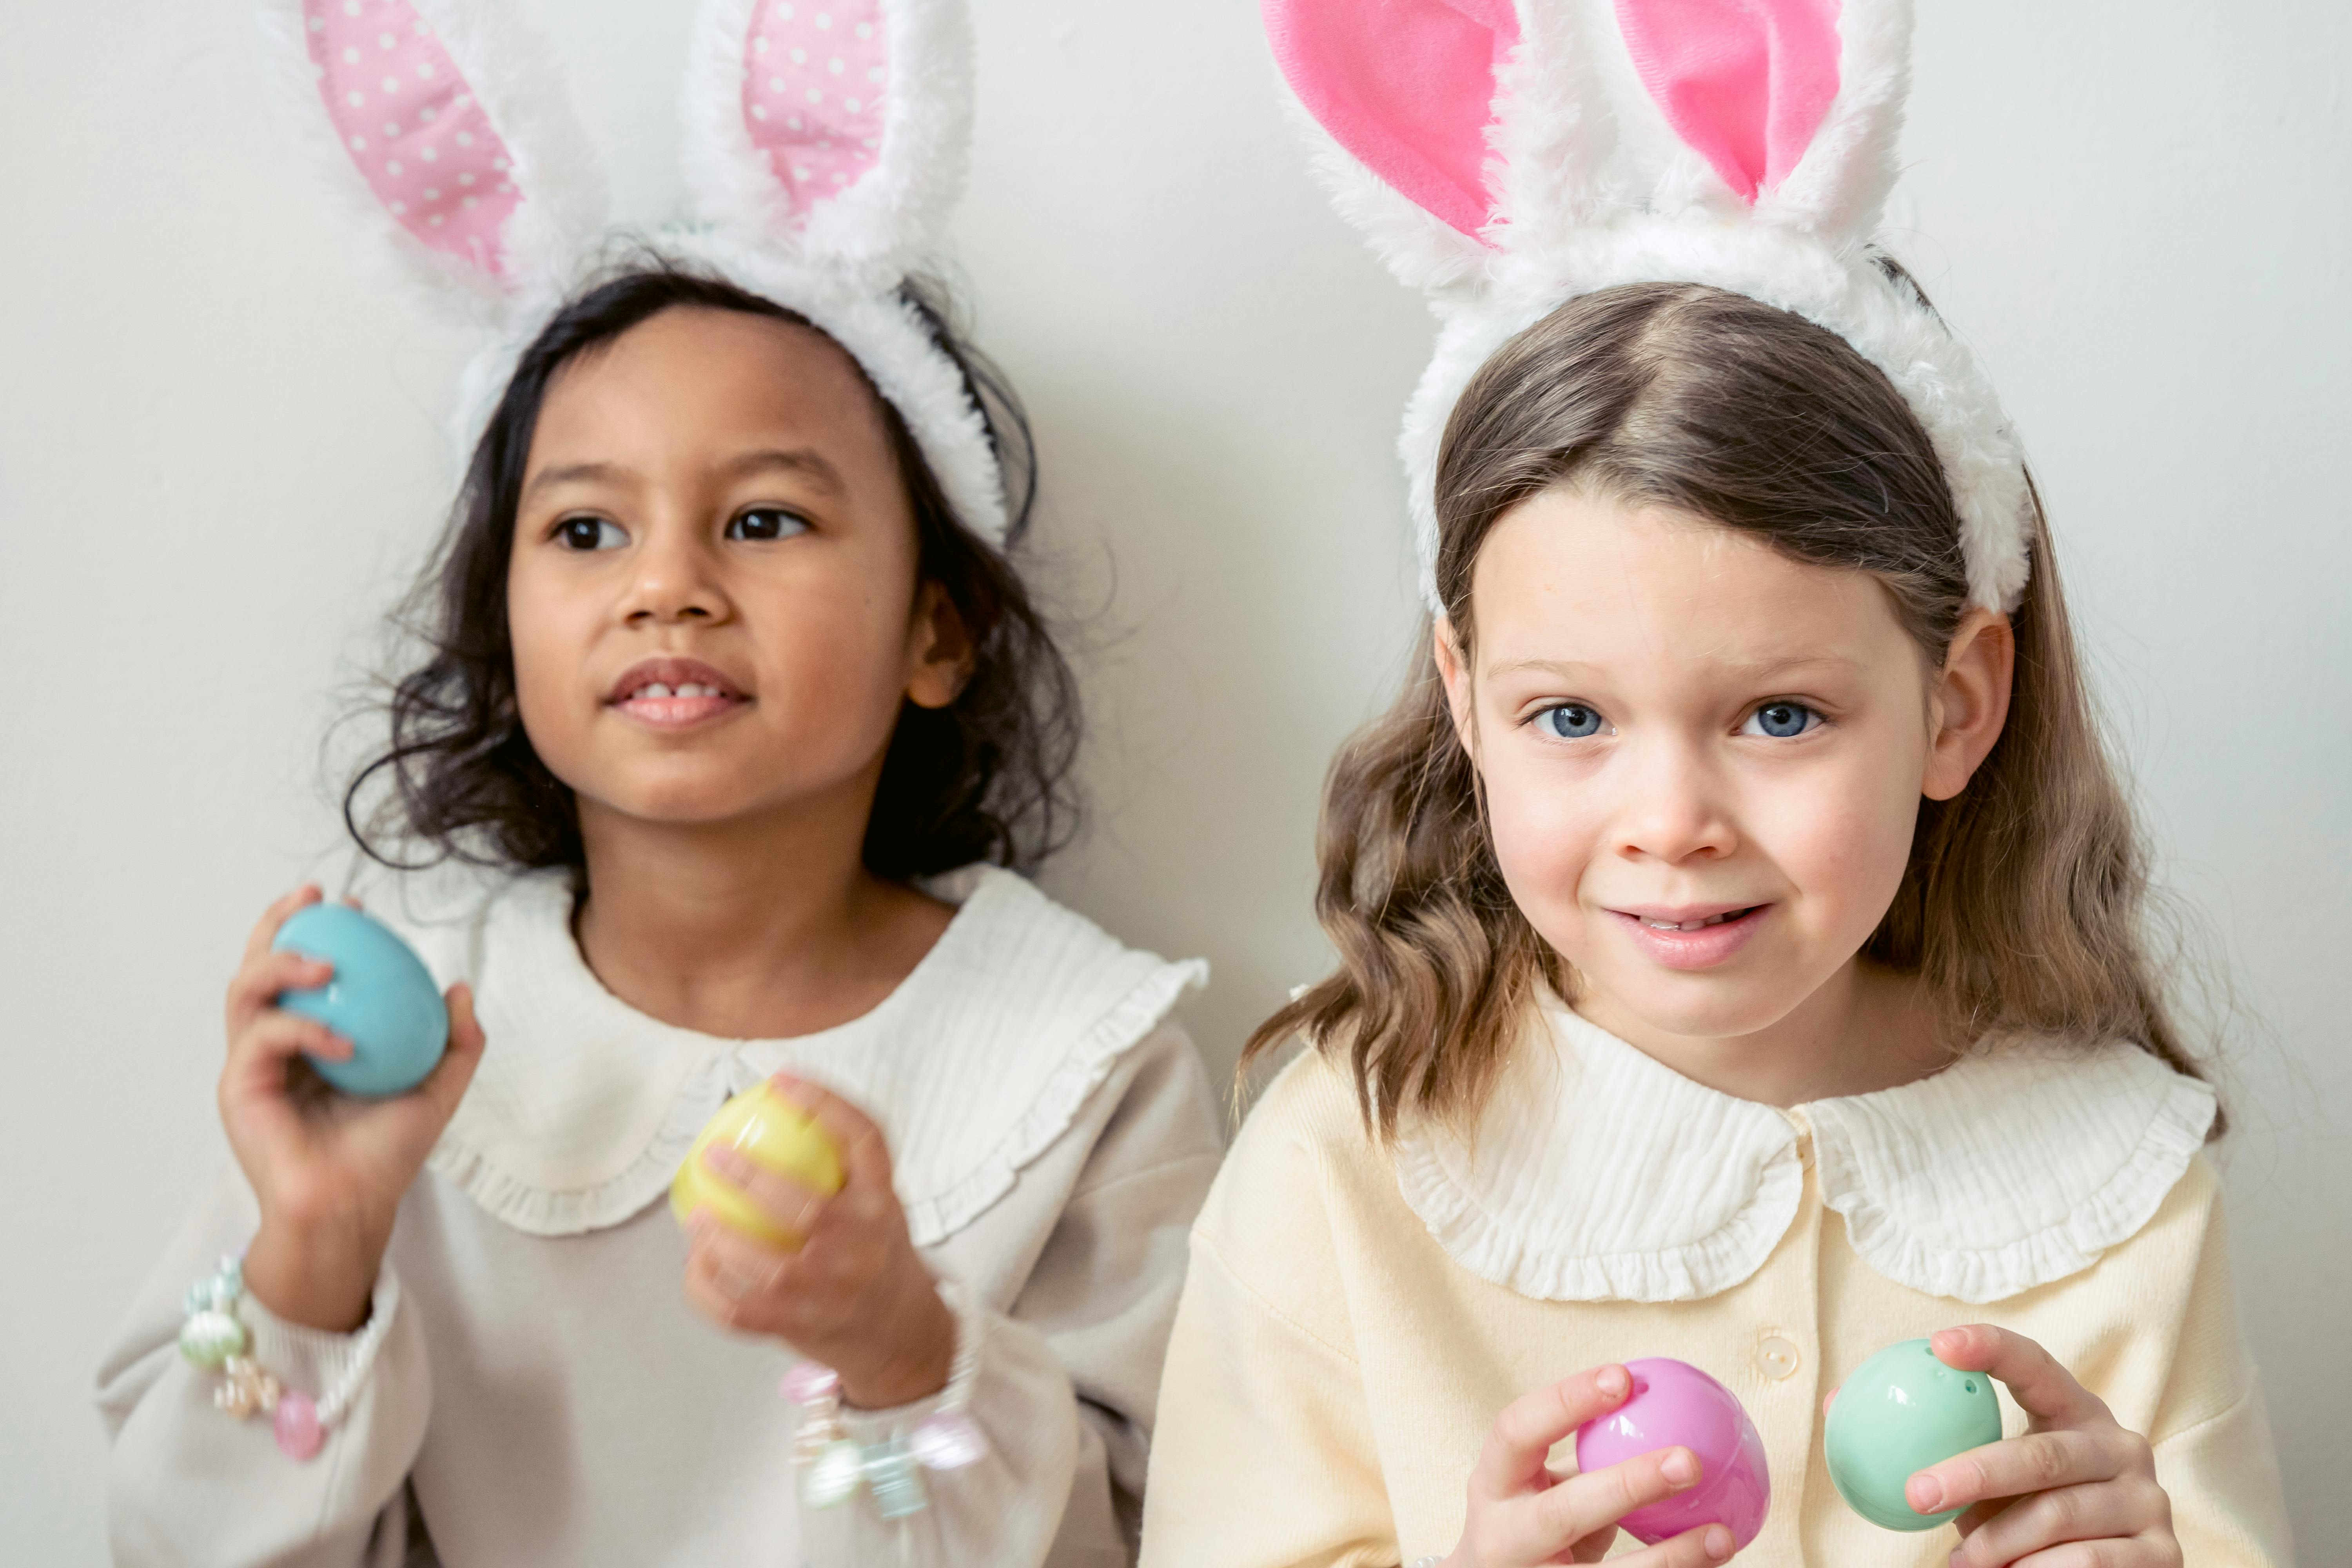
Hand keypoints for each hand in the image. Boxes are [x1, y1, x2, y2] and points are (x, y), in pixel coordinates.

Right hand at [222, 886, 486, 1332]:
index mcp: (314, 1039)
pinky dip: (302, 1030)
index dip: (324, 930)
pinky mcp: (238, 1088)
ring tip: (325, 961)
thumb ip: (455, 1042)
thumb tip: (460, 988)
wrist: (355, 1206)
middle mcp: (277, 1046)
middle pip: (259, 967)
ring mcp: (252, 1065)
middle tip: (314, 898)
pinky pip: (261, 1037)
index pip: (307, 973)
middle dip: (279, 924)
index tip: (355, 904)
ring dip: (280, 963)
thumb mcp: (436, 1090)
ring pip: (244, 991)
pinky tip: (344, 1043)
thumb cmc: (386, 1155)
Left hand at [682, 1074, 952, 1408]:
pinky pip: (743, 1311)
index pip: (866, 1141)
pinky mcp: (804, 1328)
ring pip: (771, 1268)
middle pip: (810, 1210)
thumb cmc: (873, 1254)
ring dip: (723, 1243)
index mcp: (883, 1203)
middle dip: (755, 1180)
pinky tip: (694, 1267)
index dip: (826, 1104)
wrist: (900, 1333)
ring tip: (697, 1220)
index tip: (781, 1079)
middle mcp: (864, 1246)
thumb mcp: (875, 1206)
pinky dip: (709, 1290)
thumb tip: (759, 1117)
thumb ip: (838, 1174)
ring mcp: (835, 1293)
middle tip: (713, 1154)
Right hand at [1443, 1364, 1737, 1566]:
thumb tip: (1670, 1406)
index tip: (1624, 1376)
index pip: (1516, 1431)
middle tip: (1689, 1460)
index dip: (1566, 1401)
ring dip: (1669, 1557)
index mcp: (1494, 1484)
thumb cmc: (1528, 1519)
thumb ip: (1585, 1453)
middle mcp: (1504, 1535)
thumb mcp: (1536, 1482)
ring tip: (1722, 1536)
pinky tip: (1710, 1560)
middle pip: (1560, 1514)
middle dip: (1627, 1486)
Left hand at [1905, 1325, 2177, 1567]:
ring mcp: (2148, 1500)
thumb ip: (1943, 1448)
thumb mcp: (1994, 1479)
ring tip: (1960, 1560)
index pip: (2038, 1367)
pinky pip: (2088, 1562)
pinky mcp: (2162, 1553)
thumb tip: (1843, 1410)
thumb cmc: (2029, 1514)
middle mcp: (2123, 1448)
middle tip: (1916, 1493)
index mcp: (2079, 1412)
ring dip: (1997, 1543)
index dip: (1993, 1348)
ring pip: (2058, 1517)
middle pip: (2042, 1454)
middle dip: (1972, 1474)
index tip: (1939, 1344)